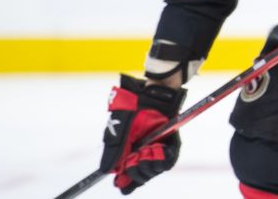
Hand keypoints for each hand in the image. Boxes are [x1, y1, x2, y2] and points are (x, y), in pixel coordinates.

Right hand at [100, 74, 185, 193]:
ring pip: (153, 171)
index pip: (127, 177)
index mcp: (128, 152)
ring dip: (148, 164)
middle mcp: (142, 153)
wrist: (153, 95)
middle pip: (140, 177)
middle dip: (136, 171)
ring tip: (146, 149)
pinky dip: (161, 159)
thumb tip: (105, 172)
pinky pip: (168, 161)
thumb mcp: (119, 131)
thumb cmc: (134, 109)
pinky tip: (155, 148)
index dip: (126, 183)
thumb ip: (114, 152)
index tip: (123, 182)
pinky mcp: (171, 144)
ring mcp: (157, 150)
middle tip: (135, 157)